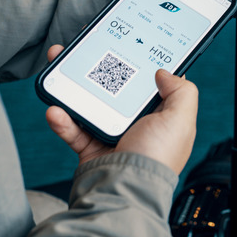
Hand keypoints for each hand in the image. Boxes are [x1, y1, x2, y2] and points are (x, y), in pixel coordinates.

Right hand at [44, 45, 197, 174]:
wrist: (126, 193)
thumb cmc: (156, 159)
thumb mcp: (181, 120)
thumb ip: (181, 92)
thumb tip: (165, 72)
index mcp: (161, 117)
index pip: (150, 84)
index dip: (140, 63)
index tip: (126, 43)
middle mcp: (137, 125)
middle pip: (115, 88)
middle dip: (98, 68)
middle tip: (84, 50)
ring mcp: (112, 136)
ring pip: (89, 103)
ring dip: (73, 86)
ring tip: (61, 69)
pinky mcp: (90, 149)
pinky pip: (72, 129)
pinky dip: (62, 118)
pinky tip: (55, 108)